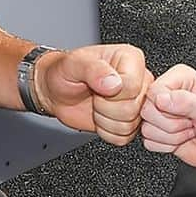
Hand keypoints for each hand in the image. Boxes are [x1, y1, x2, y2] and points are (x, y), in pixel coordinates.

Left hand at [34, 44, 150, 144]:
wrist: (56, 92)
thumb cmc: (65, 72)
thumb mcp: (74, 64)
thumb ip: (93, 70)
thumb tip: (114, 83)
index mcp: (131, 59)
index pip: (133, 87)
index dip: (110, 94)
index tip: (96, 86)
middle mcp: (139, 79)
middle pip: (133, 109)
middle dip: (105, 108)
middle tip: (94, 95)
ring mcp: (136, 101)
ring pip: (129, 125)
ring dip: (105, 120)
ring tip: (96, 104)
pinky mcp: (131, 120)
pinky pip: (124, 137)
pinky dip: (106, 132)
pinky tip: (100, 116)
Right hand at [141, 64, 195, 169]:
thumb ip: (187, 102)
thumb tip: (161, 98)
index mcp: (179, 78)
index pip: (154, 90)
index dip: (167, 107)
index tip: (187, 112)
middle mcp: (167, 93)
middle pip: (147, 110)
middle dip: (172, 124)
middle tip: (190, 122)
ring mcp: (160, 113)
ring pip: (146, 128)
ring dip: (171, 136)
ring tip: (188, 130)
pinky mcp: (157, 131)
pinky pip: (148, 142)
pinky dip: (166, 146)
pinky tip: (180, 139)